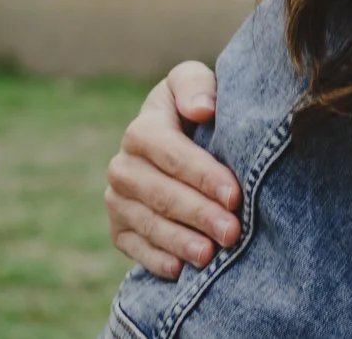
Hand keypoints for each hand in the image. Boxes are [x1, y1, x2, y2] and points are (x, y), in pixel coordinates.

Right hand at [105, 61, 241, 277]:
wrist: (181, 135)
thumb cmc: (197, 105)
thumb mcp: (194, 82)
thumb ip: (195, 85)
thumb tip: (202, 109)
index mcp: (142, 128)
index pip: (171, 154)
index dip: (203, 175)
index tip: (234, 194)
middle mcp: (123, 166)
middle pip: (161, 194)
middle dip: (199, 214)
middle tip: (232, 232)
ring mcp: (118, 199)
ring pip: (148, 223)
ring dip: (180, 241)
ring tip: (209, 255)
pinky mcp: (119, 227)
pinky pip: (133, 247)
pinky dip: (155, 259)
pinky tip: (179, 269)